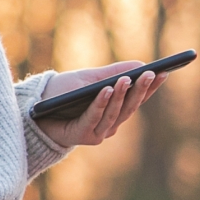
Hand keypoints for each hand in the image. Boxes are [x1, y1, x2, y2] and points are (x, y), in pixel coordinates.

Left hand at [35, 61, 163, 148]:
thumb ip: (113, 73)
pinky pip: (95, 117)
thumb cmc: (62, 93)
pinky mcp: (83, 135)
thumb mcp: (90, 79)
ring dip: (121, 95)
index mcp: (115, 111)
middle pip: (130, 106)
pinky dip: (101, 103)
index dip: (151, 86)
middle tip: (151, 73)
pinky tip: (106, 89)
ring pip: (115, 113)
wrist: (34, 111)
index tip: (164, 72)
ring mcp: (98, 132)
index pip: (138, 98)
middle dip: (141, 89)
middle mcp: (110, 125)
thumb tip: (140, 64)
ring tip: (127, 79)